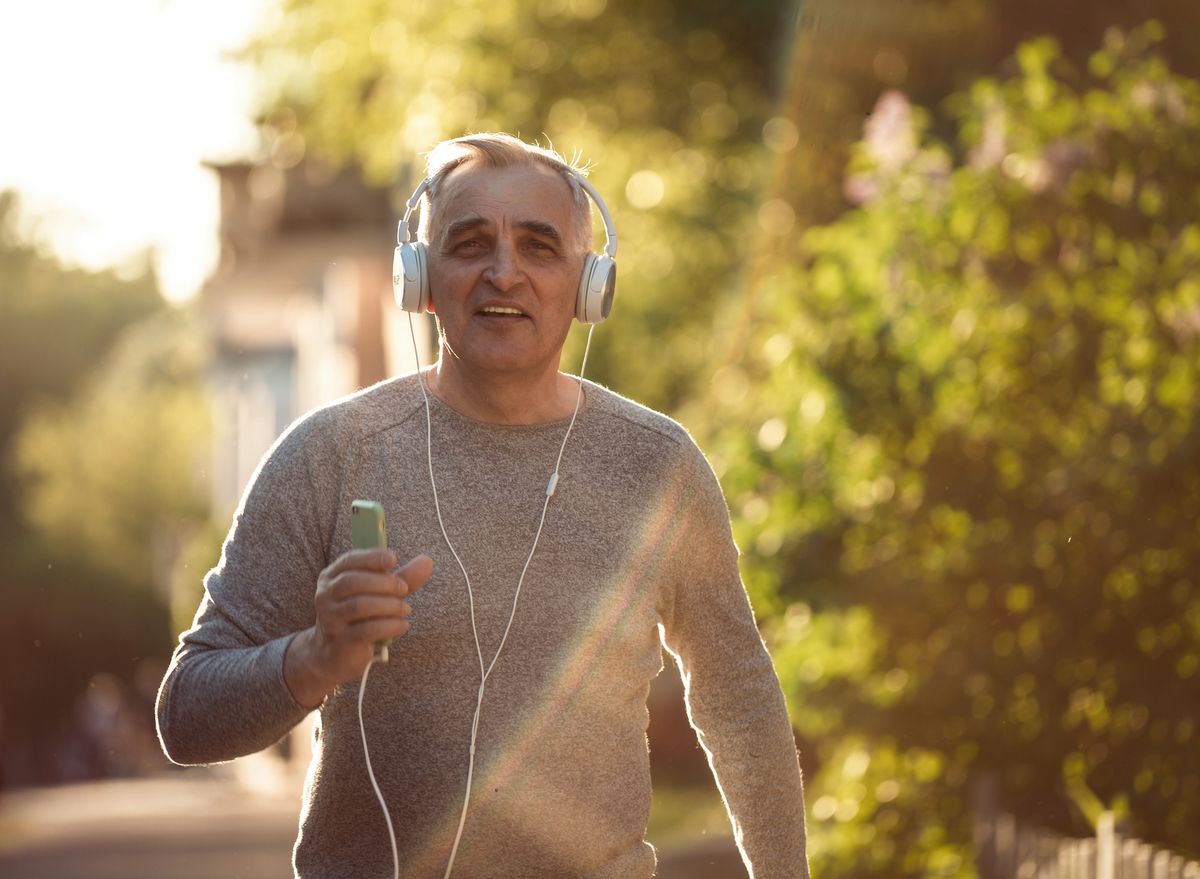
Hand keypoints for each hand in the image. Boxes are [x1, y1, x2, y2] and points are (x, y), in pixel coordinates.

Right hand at [284, 550, 433, 708]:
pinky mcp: (341, 641)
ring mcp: (330, 619)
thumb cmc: (359, 618)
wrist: (334, 656)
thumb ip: (401, 578)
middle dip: (385, 583)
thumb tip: (427, 561)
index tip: (393, 559)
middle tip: (404, 590)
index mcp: (331, 577)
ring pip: (360, 605)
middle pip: (354, 581)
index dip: (371, 557)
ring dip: (389, 605)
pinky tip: (402, 625)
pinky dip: (389, 625)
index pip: (349, 560)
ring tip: (405, 609)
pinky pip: (367, 630)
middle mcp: (325, 596)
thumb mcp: (378, 594)